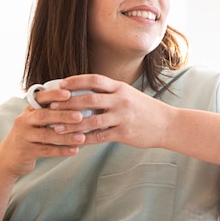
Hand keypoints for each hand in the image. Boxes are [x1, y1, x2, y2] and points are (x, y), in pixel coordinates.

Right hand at [0, 86, 87, 179]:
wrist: (8, 156)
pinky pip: (46, 151)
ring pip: (45, 135)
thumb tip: (78, 102)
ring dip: (65, 136)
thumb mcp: (35, 120)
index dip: (54, 95)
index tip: (69, 93)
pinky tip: (75, 150)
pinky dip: (61, 150)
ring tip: (81, 137)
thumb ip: (50, 111)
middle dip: (62, 115)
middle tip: (79, 116)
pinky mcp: (26, 152)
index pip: (40, 97)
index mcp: (29, 109)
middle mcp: (24, 120)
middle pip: (43, 116)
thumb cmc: (29, 134)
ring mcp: (24, 136)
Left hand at [48, 74, 171, 148]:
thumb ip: (108, 92)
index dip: (76, 81)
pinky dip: (86, 138)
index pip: (94, 79)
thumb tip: (84, 91)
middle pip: (89, 99)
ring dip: (72, 124)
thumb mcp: (127, 94)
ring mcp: (122, 116)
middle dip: (68, 102)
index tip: (60, 84)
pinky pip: (100, 136)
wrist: (167, 124)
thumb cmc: (144, 109)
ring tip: (57, 127)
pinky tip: (74, 141)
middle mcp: (120, 99)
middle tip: (52, 106)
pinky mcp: (124, 133)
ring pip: (92, 120)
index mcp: (119, 87)